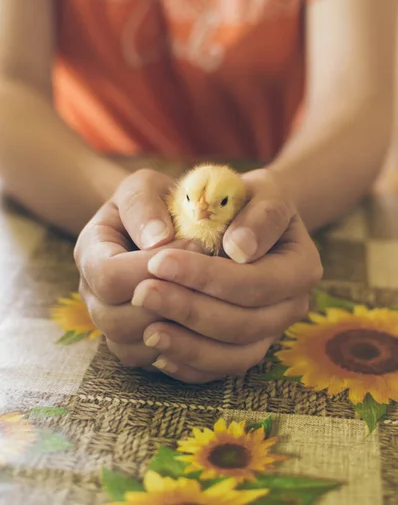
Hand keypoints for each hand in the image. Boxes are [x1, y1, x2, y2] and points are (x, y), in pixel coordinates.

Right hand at [74, 169, 200, 369]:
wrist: (155, 225)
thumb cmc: (153, 202)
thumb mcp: (145, 186)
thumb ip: (145, 205)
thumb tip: (157, 240)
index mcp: (90, 252)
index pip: (109, 276)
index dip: (153, 267)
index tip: (197, 245)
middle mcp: (92, 294)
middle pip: (116, 320)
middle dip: (169, 302)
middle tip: (210, 280)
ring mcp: (110, 323)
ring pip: (133, 347)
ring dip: (178, 328)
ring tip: (210, 299)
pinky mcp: (133, 344)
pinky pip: (152, 362)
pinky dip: (182, 348)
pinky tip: (207, 321)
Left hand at [130, 168, 322, 382]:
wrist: (244, 219)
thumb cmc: (245, 199)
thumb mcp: (257, 189)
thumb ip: (258, 213)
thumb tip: (240, 249)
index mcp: (301, 265)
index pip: (254, 282)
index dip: (207, 277)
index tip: (159, 261)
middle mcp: (292, 305)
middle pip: (245, 323)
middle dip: (190, 310)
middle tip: (142, 293)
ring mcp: (271, 331)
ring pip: (235, 355)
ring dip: (188, 345)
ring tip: (147, 329)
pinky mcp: (248, 347)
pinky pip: (222, 370)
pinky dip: (191, 365)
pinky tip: (159, 351)